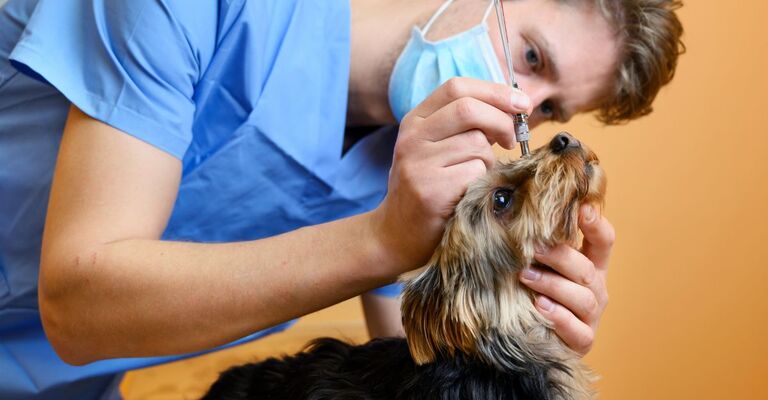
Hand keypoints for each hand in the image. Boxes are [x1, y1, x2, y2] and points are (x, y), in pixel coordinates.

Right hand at [370, 77, 531, 274]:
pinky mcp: (430, 190)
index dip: (495, 91)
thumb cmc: (429, 188)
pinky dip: (482, 183)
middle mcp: (412, 137)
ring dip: (489, 162)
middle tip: (512, 141)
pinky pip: (476, 173)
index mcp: (415, 121)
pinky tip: (468, 194)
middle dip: (502, 122)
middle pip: (469, 109)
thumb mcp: (437, 149)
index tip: (522, 103)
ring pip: (477, 144)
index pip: (457, 87)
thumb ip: (466, 125)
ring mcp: (418, 163)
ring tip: (474, 178)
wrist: (396, 235)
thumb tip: (517, 105)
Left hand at [519, 204, 614, 354]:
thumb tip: (514, 210)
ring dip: (553, 285)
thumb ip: (536, 244)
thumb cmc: (533, 293)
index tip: (582, 208)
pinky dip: (559, 317)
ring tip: (525, 276)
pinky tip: (540, 307)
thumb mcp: (538, 265)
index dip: (596, 224)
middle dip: (560, 256)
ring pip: (582, 298)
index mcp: (591, 266)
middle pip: (587, 269)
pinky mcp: (582, 340)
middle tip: (532, 248)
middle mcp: (596, 289)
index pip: (603, 241)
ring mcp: (591, 316)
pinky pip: (577, 329)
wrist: (535, 338)